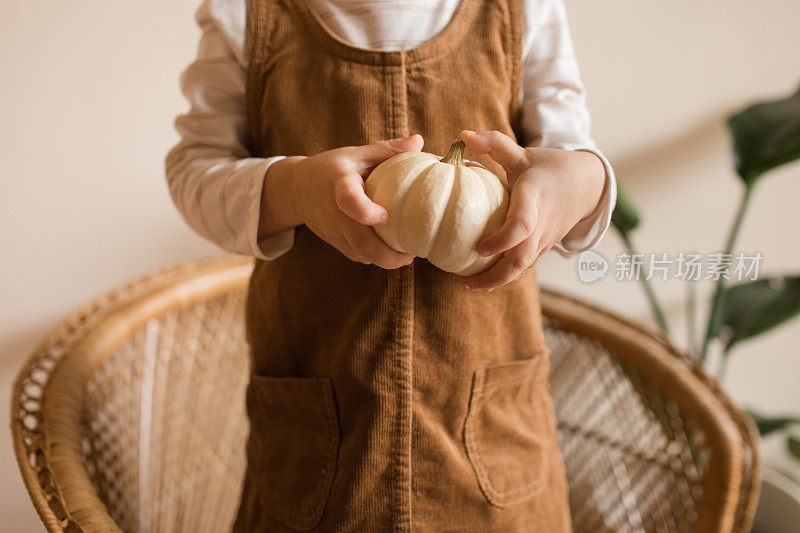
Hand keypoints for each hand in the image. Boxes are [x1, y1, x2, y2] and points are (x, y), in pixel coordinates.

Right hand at [260, 135, 423, 268]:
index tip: (387, 216)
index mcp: (340, 183)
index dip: (367, 212)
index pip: (349, 200)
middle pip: (360, 242)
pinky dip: (376, 257)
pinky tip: (392, 249)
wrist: (296, 190)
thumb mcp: (357, 154)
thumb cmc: (333, 168)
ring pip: (361, 255)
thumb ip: (387, 149)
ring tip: (407, 252)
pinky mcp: (336, 244)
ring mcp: (334, 232)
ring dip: (386, 260)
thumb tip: (419, 141)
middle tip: (411, 252)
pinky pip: (359, 256)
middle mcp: (335, 212)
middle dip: (388, 255)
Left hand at [459, 130, 605, 290]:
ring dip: (498, 280)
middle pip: (522, 258)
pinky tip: (483, 279)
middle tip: (465, 281)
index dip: (502, 239)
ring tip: (469, 284)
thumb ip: (495, 144)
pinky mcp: (544, 247)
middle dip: (495, 274)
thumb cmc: (548, 167)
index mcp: (535, 198)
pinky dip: (506, 275)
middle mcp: (541, 223)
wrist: (586, 184)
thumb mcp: (523, 153)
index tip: (479, 248)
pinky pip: (526, 266)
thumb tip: (463, 135)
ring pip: (524, 268)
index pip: (522, 225)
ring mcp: (544, 239)